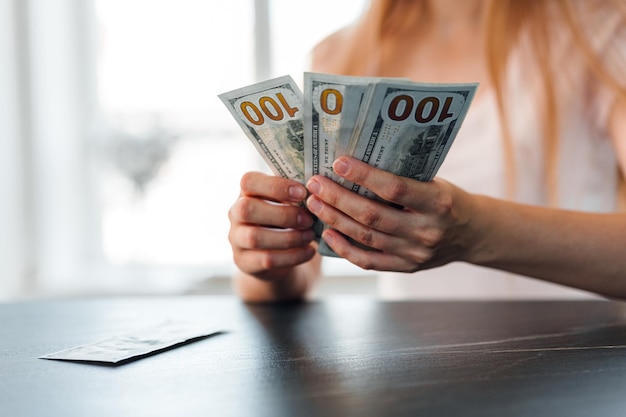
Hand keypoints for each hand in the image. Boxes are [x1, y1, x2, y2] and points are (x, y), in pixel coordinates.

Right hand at [228, 172, 316, 281]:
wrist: (280, 254)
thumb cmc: (288, 219)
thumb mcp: (289, 202)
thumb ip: (295, 194)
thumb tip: (318, 189)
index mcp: (247, 192)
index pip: (249, 181)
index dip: (276, 186)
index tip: (303, 192)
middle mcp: (235, 213)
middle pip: (247, 209)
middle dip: (283, 214)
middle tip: (308, 219)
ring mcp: (236, 239)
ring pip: (255, 237)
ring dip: (289, 237)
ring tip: (310, 236)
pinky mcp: (244, 262)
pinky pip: (266, 260)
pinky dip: (292, 256)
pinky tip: (309, 251)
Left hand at [306, 156, 477, 271]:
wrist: (471, 234)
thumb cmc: (446, 199)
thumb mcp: (433, 182)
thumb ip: (402, 178)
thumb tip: (355, 164)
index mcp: (437, 203)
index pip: (394, 188)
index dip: (363, 176)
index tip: (338, 162)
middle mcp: (426, 231)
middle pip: (372, 215)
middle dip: (338, 198)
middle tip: (315, 183)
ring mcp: (415, 254)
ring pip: (366, 237)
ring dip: (334, 219)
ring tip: (314, 203)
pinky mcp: (406, 268)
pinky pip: (368, 261)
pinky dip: (344, 248)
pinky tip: (327, 233)